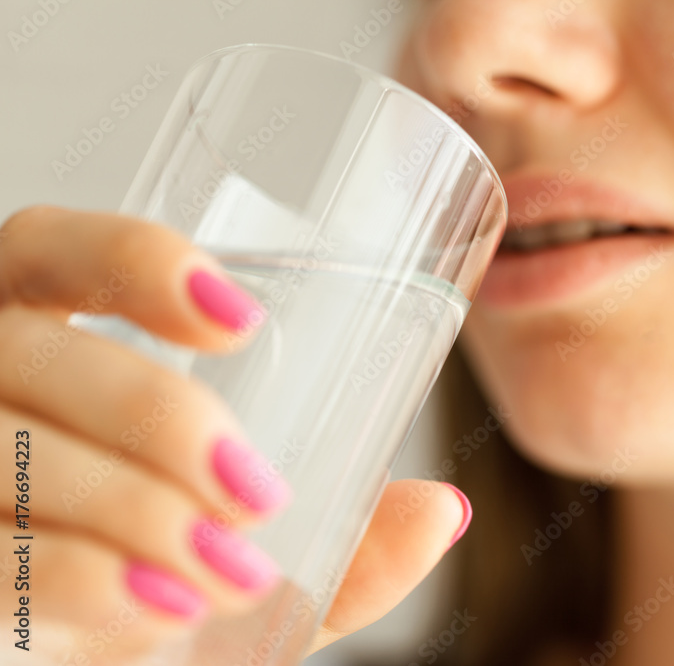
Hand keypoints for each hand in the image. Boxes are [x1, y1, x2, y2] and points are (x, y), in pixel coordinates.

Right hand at [0, 206, 468, 663]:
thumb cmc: (165, 596)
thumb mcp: (259, 568)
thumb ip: (341, 546)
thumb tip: (445, 509)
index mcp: (51, 345)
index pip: (57, 251)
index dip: (135, 261)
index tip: (243, 317)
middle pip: (35, 350)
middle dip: (156, 416)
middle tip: (257, 490)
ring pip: (0, 445)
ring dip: (129, 506)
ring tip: (229, 565)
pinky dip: (71, 578)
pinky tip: (155, 605)